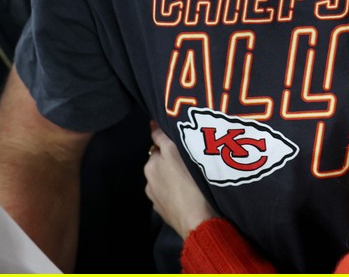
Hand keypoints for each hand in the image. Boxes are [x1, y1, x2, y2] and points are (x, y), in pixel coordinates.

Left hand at [144, 121, 218, 238]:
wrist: (198, 223)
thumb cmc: (194, 185)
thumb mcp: (181, 154)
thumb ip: (164, 139)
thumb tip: (152, 125)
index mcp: (153, 163)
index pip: (157, 141)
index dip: (166, 136)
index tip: (173, 132)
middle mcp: (150, 178)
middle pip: (161, 160)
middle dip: (170, 158)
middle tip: (189, 157)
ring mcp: (155, 196)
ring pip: (163, 178)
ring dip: (172, 175)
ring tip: (190, 177)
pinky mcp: (162, 210)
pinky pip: (167, 194)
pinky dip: (173, 190)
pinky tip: (187, 193)